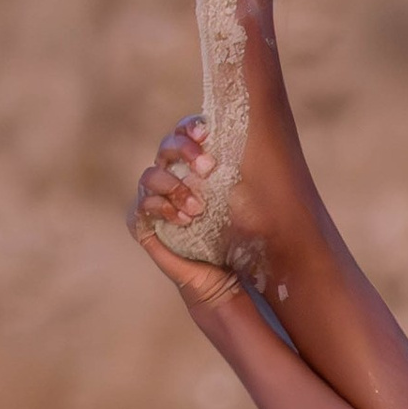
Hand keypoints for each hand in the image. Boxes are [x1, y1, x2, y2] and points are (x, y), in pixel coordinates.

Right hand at [128, 115, 238, 306]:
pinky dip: (160, 208)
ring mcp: (157, 203)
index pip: (184, 134)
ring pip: (149, 175)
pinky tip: (182, 221)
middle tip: (207, 167)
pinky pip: (139, 207)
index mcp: (195, 167)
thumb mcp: (248, 202)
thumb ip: (247, 173)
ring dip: (174, 187)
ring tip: (198, 209)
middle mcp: (174, 180)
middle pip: (165, 147)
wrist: (229, 281)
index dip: (190, 127)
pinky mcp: (146, 227)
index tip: (206, 133)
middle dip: (184, 151)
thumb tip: (268, 136)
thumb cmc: (242, 243)